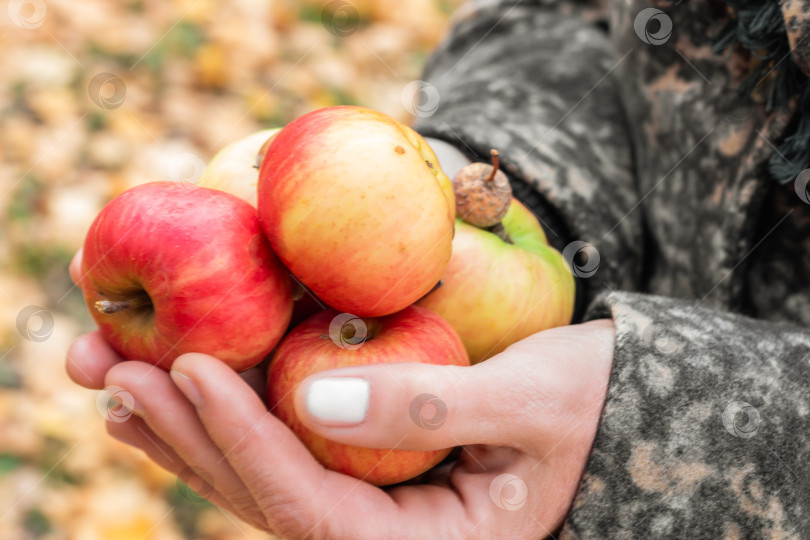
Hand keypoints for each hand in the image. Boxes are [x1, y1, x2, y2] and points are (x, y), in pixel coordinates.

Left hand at [68, 250, 614, 538]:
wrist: (614, 405)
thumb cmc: (593, 406)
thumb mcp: (531, 401)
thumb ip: (431, 407)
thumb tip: (312, 396)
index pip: (315, 509)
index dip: (247, 440)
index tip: (190, 368)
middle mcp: (390, 536)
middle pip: (268, 498)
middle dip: (189, 435)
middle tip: (116, 374)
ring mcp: (375, 506)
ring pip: (265, 477)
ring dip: (190, 430)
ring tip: (118, 386)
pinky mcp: (369, 470)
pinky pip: (286, 452)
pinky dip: (230, 421)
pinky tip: (182, 393)